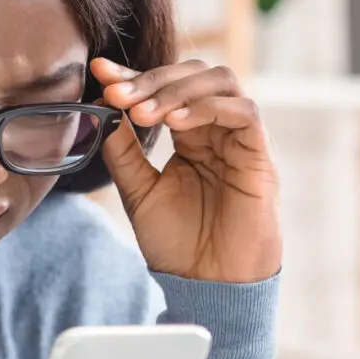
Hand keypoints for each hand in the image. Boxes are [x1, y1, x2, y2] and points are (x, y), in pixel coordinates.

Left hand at [93, 57, 281, 283]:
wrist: (208, 286)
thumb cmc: (179, 245)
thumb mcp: (139, 191)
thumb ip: (124, 151)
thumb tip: (104, 109)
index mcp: (191, 136)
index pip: (166, 89)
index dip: (133, 75)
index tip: (100, 73)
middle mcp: (217, 131)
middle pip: (194, 75)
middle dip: (152, 79)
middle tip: (118, 95)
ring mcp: (240, 141)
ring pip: (221, 83)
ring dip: (178, 90)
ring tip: (144, 113)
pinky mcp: (260, 156)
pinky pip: (244, 112)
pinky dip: (209, 107)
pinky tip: (176, 122)